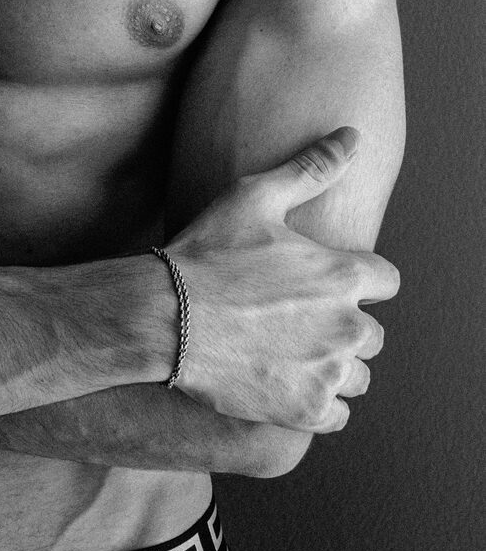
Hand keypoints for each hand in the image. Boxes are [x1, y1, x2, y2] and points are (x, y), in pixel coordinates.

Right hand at [166, 128, 398, 432]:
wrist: (164, 315)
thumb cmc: (207, 252)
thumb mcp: (256, 198)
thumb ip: (311, 168)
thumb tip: (351, 136)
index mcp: (342, 274)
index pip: (386, 281)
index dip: (357, 279)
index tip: (325, 282)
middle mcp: (346, 326)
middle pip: (374, 334)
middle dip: (344, 325)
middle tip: (298, 318)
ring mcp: (328, 372)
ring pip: (358, 376)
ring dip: (335, 366)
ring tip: (290, 351)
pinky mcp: (306, 409)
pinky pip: (338, 414)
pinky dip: (318, 402)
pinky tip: (285, 380)